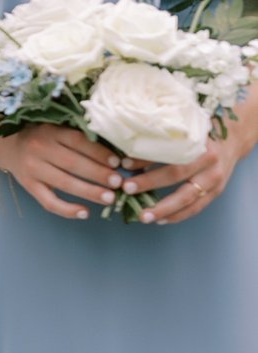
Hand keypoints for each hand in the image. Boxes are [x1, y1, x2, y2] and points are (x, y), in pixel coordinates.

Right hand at [0, 123, 123, 218]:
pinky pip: (48, 201)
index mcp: (50, 131)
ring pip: (64, 183)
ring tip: (110, 198)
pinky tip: (85, 213)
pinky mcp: (28, 185)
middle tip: (119, 183)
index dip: (98, 152)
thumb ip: (77, 137)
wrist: (6, 145)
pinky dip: (67, 210)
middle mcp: (39, 149)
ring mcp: (32, 168)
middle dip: (98, 174)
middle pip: (73, 163)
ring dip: (89, 192)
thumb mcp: (55, 129)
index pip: (77, 141)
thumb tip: (113, 154)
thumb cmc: (40, 136)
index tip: (117, 163)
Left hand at [120, 129, 252, 224]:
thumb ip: (159, 140)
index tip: (123, 163)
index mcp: (197, 143)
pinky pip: (196, 208)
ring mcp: (215, 179)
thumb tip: (126, 153)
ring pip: (187, 198)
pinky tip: (161, 220)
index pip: (167, 151)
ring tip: (144, 216)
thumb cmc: (198, 134)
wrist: (230, 140)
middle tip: (126, 189)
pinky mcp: (216, 192)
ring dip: (164, 209)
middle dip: (149, 183)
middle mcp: (208, 162)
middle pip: (176, 175)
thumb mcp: (181, 132)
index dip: (145, 158)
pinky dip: (178, 215)